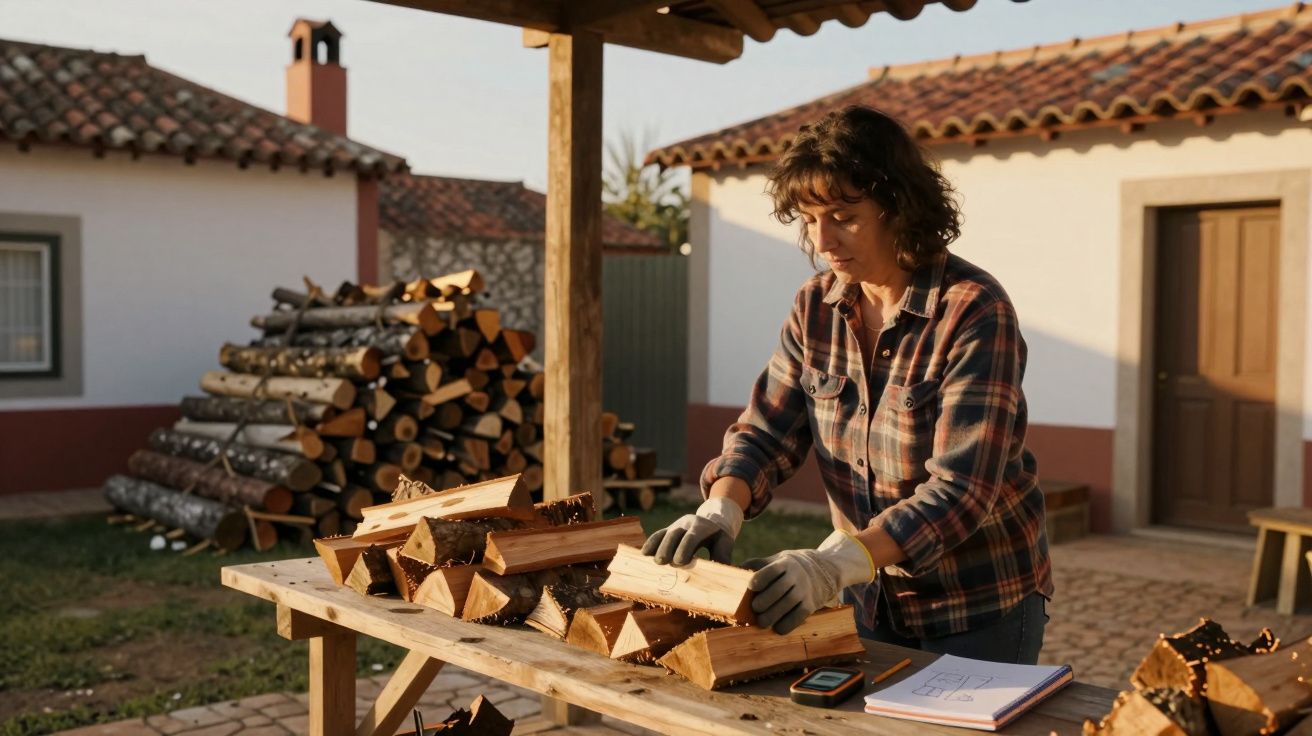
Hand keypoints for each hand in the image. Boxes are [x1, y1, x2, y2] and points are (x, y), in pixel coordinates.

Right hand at [641, 496, 742, 564]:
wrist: (713, 522)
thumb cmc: (719, 538)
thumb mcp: (725, 543)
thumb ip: (723, 556)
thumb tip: (721, 572)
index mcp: (702, 526)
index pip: (692, 536)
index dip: (685, 547)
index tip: (679, 561)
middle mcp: (687, 523)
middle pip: (674, 535)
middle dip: (668, 548)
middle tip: (662, 562)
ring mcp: (675, 526)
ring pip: (664, 534)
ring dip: (657, 547)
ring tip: (653, 561)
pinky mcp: (668, 530)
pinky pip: (657, 535)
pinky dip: (650, 543)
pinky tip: (644, 553)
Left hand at [744, 530, 874, 634]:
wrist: (822, 570)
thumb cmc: (788, 568)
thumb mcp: (776, 560)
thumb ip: (757, 564)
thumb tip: (733, 571)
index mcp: (785, 563)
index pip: (772, 570)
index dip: (760, 579)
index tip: (751, 587)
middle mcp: (797, 576)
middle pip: (779, 590)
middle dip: (765, 601)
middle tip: (755, 609)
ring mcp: (805, 590)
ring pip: (789, 604)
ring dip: (773, 615)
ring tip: (762, 622)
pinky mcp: (811, 604)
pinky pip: (799, 616)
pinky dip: (788, 624)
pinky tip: (777, 628)